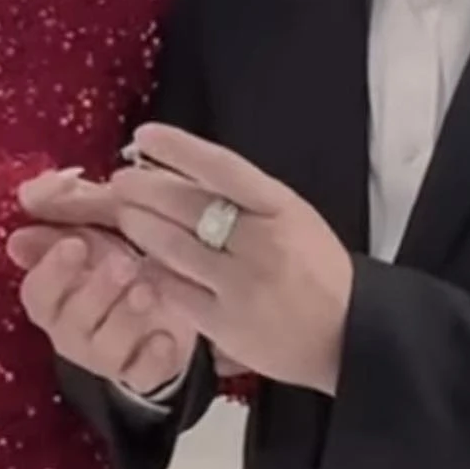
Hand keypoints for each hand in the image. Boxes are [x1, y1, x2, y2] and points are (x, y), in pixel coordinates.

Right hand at [9, 172, 197, 396]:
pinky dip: (154, 358)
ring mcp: (107, 355)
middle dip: (95, 292)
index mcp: (55, 293)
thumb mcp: (102, 217)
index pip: (38, 291)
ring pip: (105, 350)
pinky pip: (142, 376)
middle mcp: (72, 329)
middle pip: (70, 321)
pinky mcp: (143, 372)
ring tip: (148, 291)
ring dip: (125, 319)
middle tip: (123, 264)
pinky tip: (166, 338)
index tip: (74, 244)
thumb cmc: (124, 248)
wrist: (176, 292)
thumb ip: (67, 202)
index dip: (52, 270)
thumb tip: (27, 192)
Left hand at [21, 127, 354, 394]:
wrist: (348, 333)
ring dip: (141, 226)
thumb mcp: (293, 217)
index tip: (145, 135)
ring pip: (174, 246)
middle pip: (189, 205)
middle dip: (146, 188)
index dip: (178, 148)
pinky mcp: (226, 325)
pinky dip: (153, 271)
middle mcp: (261, 242)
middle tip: (121, 179)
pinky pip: (176, 290)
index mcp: (281, 208)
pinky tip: (139, 260)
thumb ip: (245, 198)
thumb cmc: (316, 268)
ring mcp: (241, 285)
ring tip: (124, 212)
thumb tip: (183, 171)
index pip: (221, 167)